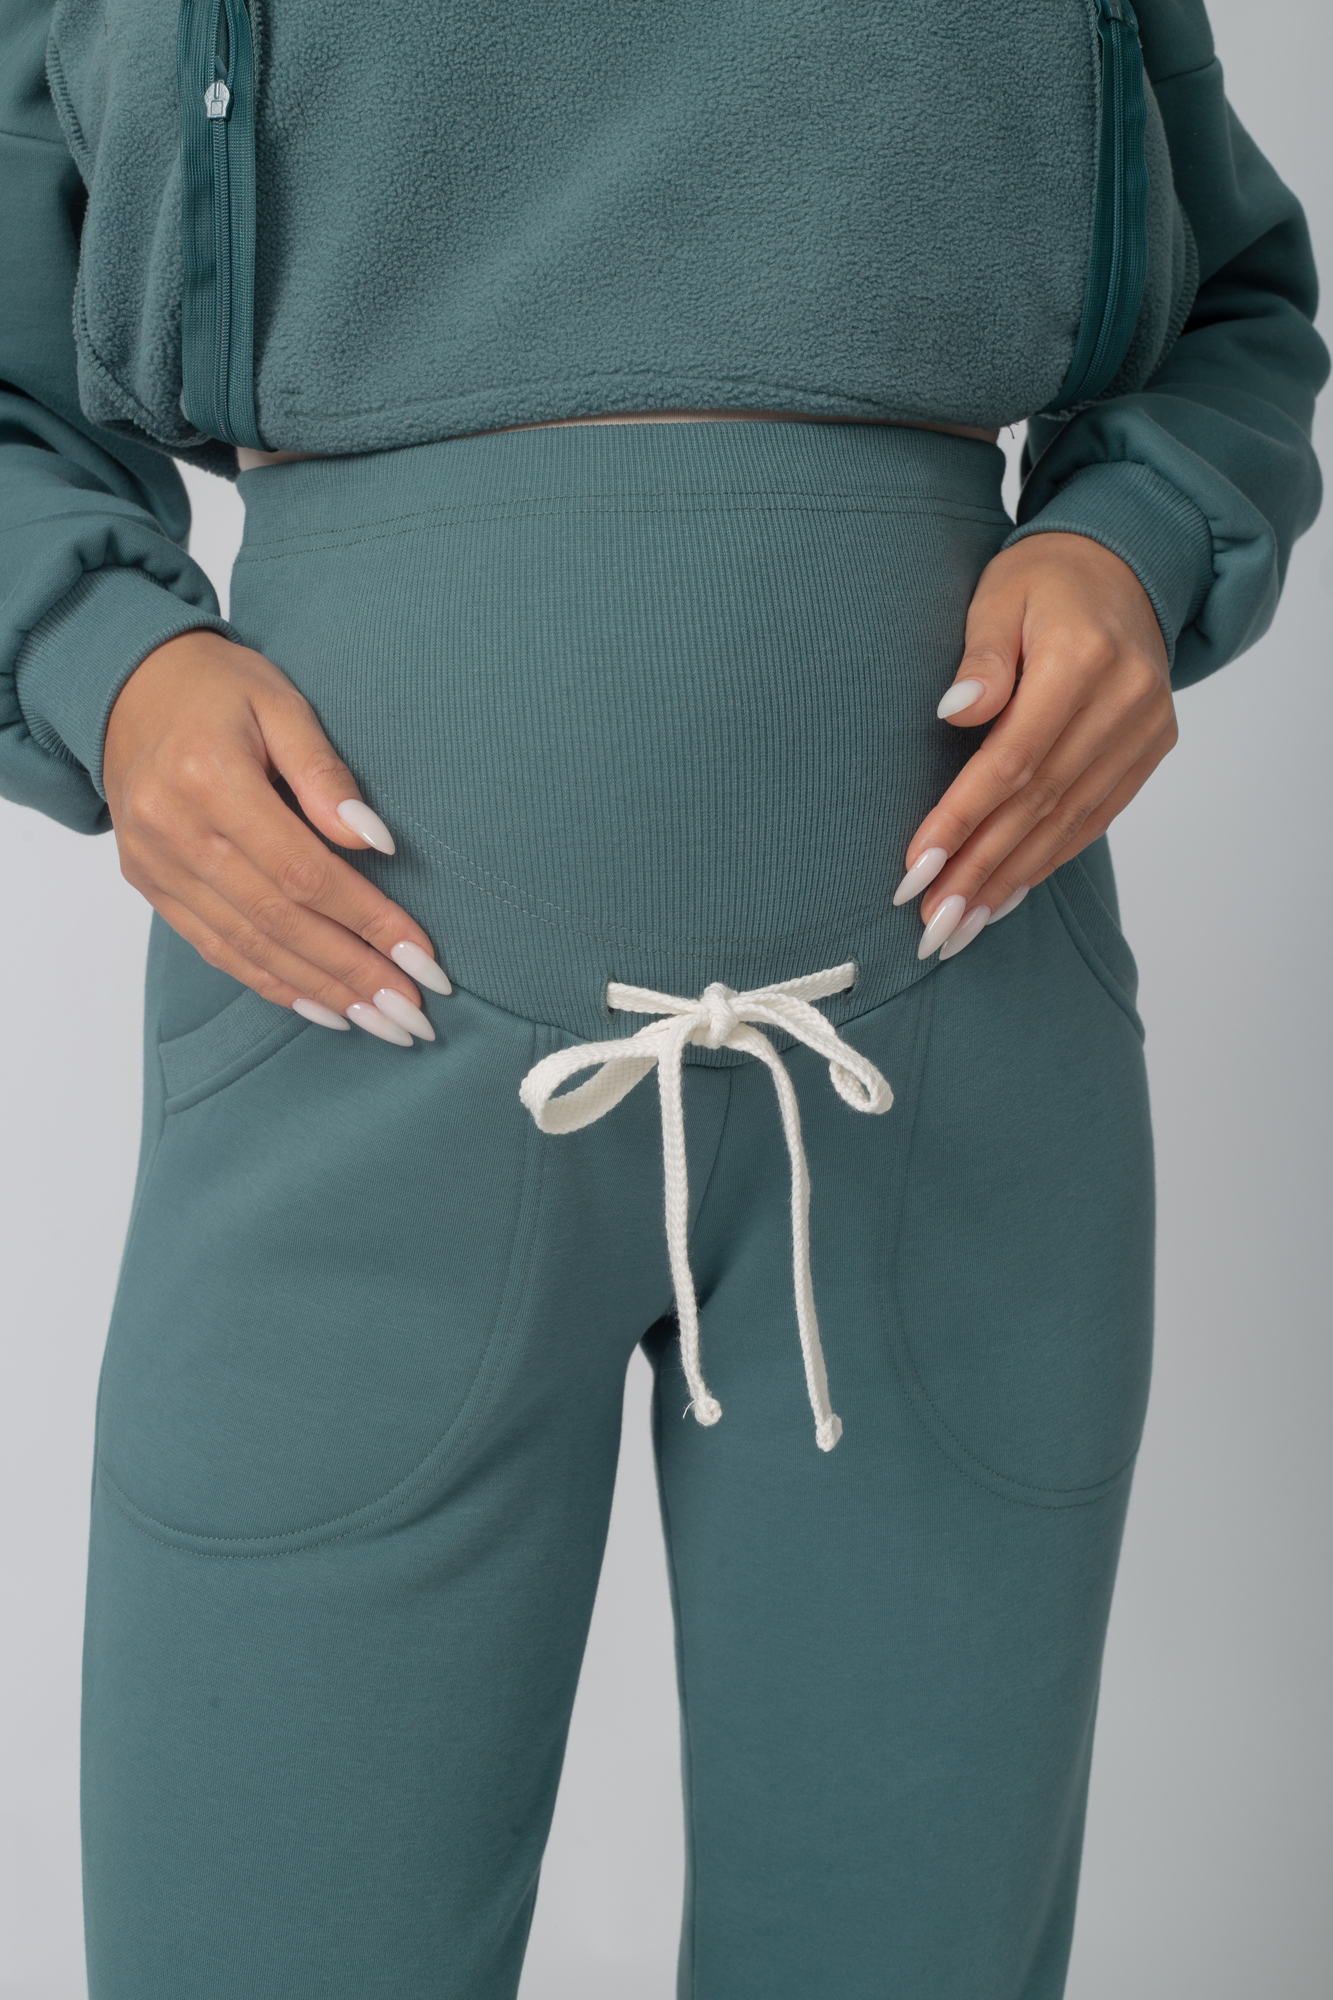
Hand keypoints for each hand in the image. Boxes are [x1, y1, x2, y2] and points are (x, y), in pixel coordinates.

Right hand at [103, 629, 450, 1045]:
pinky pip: (215, 948)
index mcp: (209, 778)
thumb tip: (374, 842)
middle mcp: (174, 831)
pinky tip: (322, 1008)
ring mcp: (156, 865)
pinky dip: (272, 983)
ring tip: (381, 1022)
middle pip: (279, 921)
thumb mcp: (279, 701)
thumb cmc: (216, 688)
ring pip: (248, 946)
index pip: (303, 870)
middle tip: (414, 1015)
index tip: (422, 957)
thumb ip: (324, 771)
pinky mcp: (150, 884)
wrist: (122, 685)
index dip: (366, 919)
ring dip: (321, 991)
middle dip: (354, 973)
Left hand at [894, 533, 1176, 959]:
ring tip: (960, 929)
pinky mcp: (1151, 750)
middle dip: (980, 870)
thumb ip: (980, 657)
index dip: (962, 819)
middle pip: (1040, 803)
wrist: (1126, 565)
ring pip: (1069, 822)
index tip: (916, 872)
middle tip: (932, 928)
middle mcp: (1124, 702)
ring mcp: (1145, 730)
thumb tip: (954, 712)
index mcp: (1082, 660)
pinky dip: (1047, 861)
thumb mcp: (999, 596)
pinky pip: (1095, 818)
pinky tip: (1006, 897)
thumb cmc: (1044, 581)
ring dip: (1010, 881)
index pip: (1012, 760)